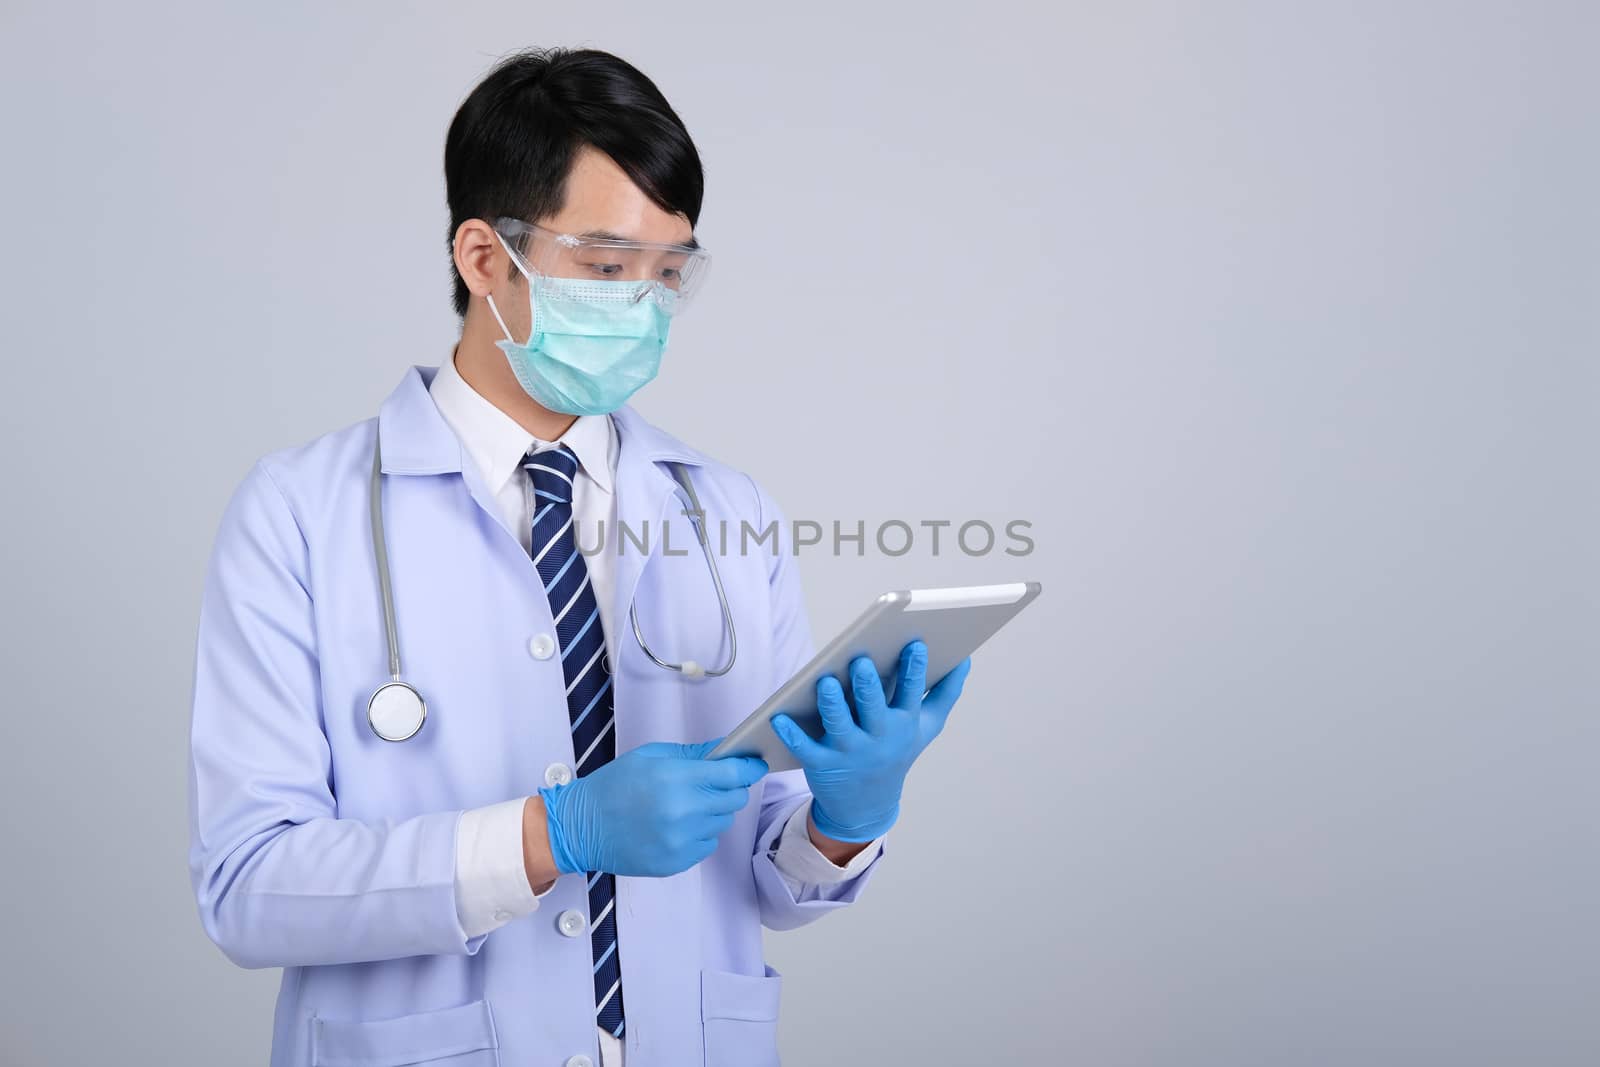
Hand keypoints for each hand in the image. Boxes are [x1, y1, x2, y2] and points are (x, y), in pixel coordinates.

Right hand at [540, 741, 767, 877]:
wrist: (581, 828)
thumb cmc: (613, 786)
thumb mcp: (650, 757)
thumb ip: (693, 754)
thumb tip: (726, 749)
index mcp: (676, 779)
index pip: (733, 774)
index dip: (748, 767)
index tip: (755, 764)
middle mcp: (684, 812)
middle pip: (735, 800)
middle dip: (730, 788)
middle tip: (711, 784)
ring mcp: (682, 841)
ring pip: (722, 823)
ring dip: (713, 812)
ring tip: (685, 806)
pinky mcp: (678, 863)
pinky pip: (708, 844)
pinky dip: (699, 834)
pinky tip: (675, 826)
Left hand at [771, 642, 971, 842]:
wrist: (868, 806)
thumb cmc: (896, 753)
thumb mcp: (925, 728)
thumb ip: (945, 693)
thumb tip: (965, 660)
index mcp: (904, 723)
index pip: (911, 692)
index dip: (913, 668)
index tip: (914, 643)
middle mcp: (879, 737)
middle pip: (873, 707)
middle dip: (868, 684)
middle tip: (861, 659)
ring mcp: (850, 752)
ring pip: (840, 724)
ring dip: (832, 703)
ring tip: (824, 681)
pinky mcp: (822, 763)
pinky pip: (805, 748)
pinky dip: (791, 734)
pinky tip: (779, 718)